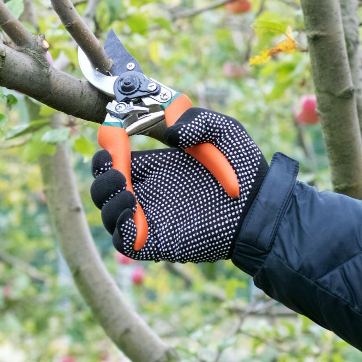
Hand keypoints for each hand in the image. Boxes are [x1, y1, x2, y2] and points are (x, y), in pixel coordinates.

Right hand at [90, 107, 267, 261]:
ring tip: (125, 190)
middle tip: (116, 170)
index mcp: (157, 166)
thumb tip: (170, 131)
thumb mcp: (224, 131)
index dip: (107, 151)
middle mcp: (150, 192)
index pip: (116, 160)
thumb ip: (197, 120)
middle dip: (101, 177)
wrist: (260, 208)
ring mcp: (151, 218)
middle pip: (105, 188)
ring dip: (107, 201)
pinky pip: (124, 241)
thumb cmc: (245, 170)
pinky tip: (132, 210)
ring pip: (109, 215)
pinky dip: (118, 227)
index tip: (111, 140)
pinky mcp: (158, 242)